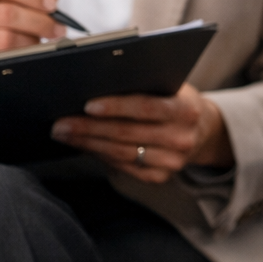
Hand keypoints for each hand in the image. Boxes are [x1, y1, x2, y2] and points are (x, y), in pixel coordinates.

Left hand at [52, 83, 232, 183]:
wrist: (202, 131)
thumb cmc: (177, 101)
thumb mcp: (172, 88)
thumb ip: (146, 86)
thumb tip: (97, 85)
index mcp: (187, 110)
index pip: (147, 107)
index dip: (117, 107)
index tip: (87, 105)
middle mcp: (182, 138)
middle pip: (128, 133)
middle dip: (89, 128)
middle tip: (60, 123)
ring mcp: (173, 161)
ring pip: (121, 154)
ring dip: (88, 144)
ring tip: (65, 134)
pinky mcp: (161, 176)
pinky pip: (124, 168)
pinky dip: (100, 156)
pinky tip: (84, 146)